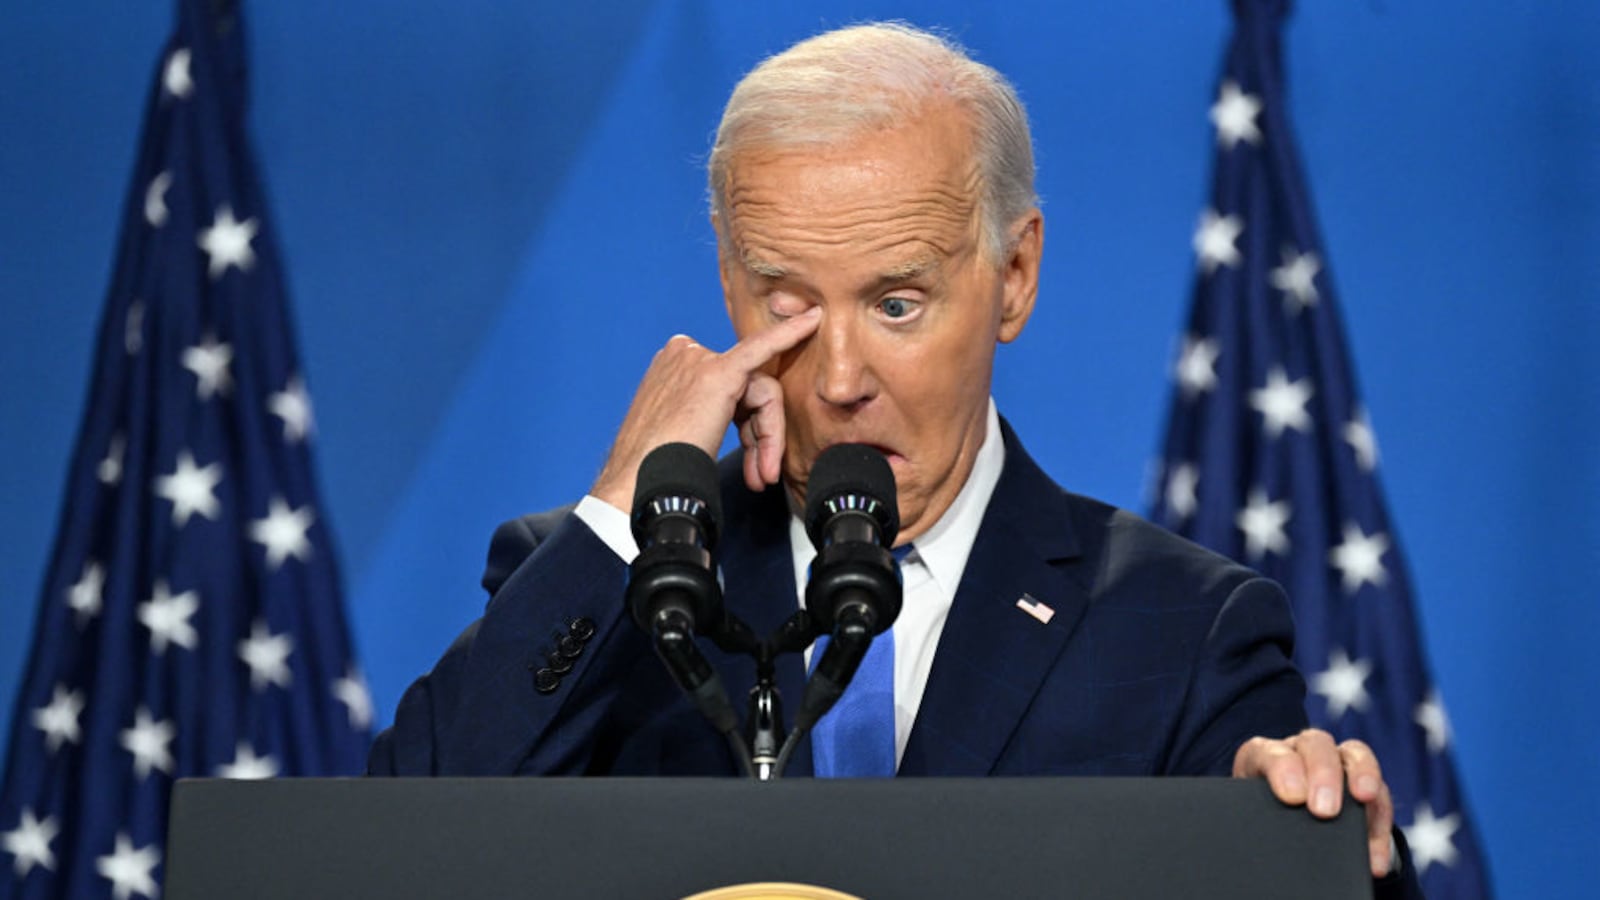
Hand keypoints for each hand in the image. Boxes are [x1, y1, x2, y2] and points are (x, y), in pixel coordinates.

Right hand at [591, 308, 820, 508]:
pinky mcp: (720, 372)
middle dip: (759, 437)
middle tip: (759, 475)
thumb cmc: (654, 468)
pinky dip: (789, 334)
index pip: (730, 389)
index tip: (757, 450)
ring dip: (767, 439)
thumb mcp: (679, 432)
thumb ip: (706, 415)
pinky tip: (812, 321)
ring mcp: (700, 361)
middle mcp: (685, 356)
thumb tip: (732, 422)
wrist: (639, 482)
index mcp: (673, 367)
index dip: (747, 425)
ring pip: (760, 393)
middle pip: (749, 391)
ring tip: (759, 475)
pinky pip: (763, 348)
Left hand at [1233, 728, 1395, 877]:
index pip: (1271, 751)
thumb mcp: (1251, 815)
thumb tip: (1263, 841)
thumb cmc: (1259, 819)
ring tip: (1364, 798)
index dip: (1282, 768)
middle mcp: (1301, 751)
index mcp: (1265, 756)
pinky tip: (1374, 857)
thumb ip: (1255, 819)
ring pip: (1355, 755)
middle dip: (1324, 773)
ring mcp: (1336, 763)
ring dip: (1363, 775)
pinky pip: (1379, 798)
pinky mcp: (1363, 787)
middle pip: (1316, 745)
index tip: (1291, 796)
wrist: (1276, 830)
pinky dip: (1379, 826)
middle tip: (1324, 809)